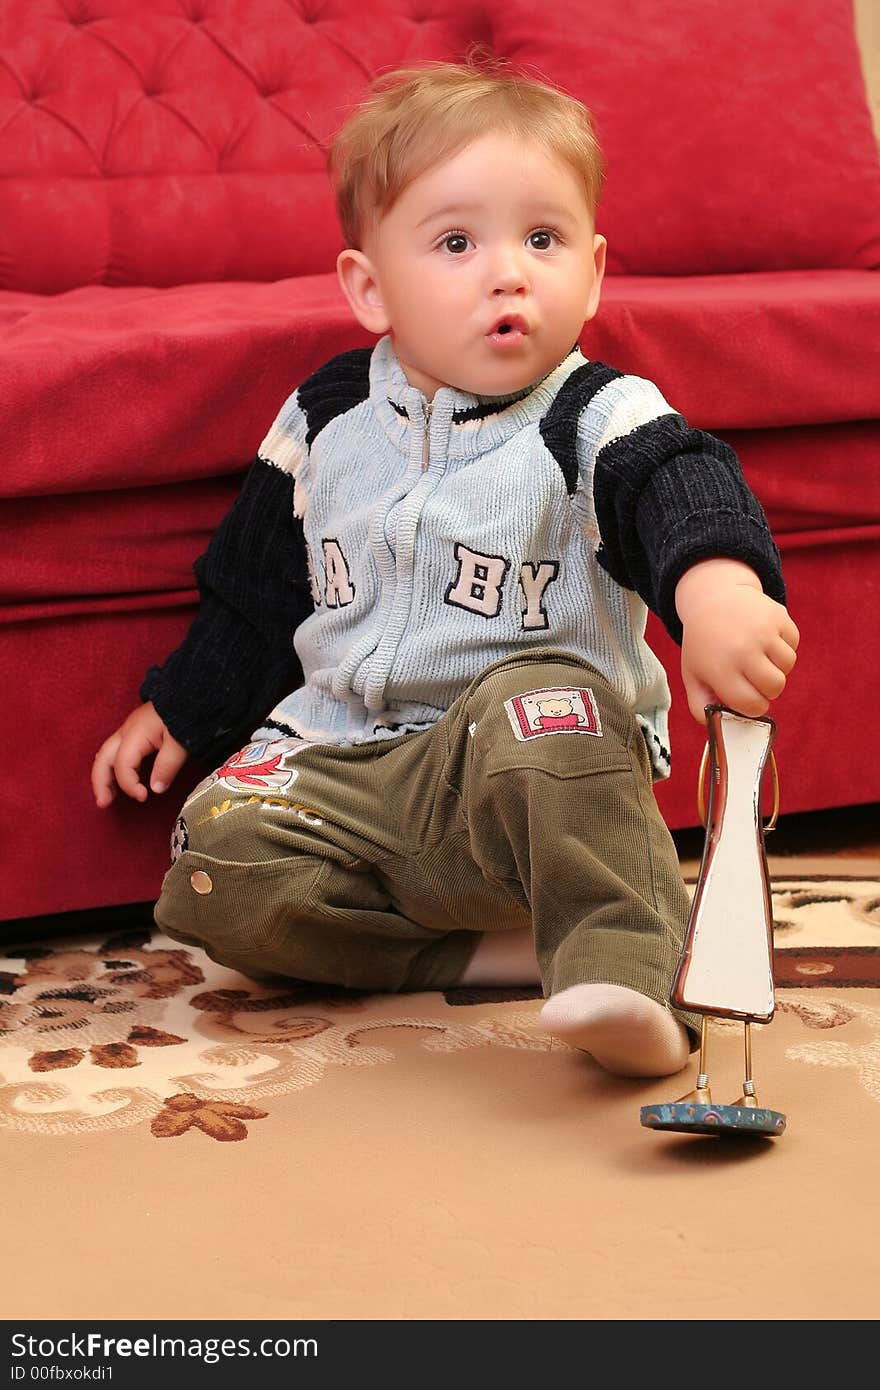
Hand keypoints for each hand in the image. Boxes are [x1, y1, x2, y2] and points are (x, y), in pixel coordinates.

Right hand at [91, 701, 187, 807]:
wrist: (192, 692)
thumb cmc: (186, 714)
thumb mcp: (180, 742)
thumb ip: (167, 766)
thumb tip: (155, 789)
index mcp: (135, 734)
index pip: (122, 765)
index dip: (129, 785)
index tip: (144, 797)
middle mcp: (126, 732)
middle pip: (102, 759)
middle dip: (100, 782)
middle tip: (104, 804)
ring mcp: (128, 730)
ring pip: (105, 755)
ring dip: (103, 776)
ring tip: (108, 797)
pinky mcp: (135, 732)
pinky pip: (116, 752)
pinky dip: (113, 768)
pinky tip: (120, 781)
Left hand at [676, 559, 798, 722]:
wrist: (713, 598)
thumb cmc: (704, 645)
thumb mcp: (693, 675)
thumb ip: (700, 706)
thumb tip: (718, 728)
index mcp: (721, 670)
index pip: (754, 705)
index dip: (754, 706)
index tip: (748, 697)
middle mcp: (743, 650)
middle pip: (775, 688)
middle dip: (767, 689)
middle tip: (754, 677)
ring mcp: (763, 631)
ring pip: (787, 667)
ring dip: (776, 666)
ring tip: (757, 655)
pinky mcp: (779, 616)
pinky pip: (793, 645)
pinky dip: (783, 646)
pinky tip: (764, 639)